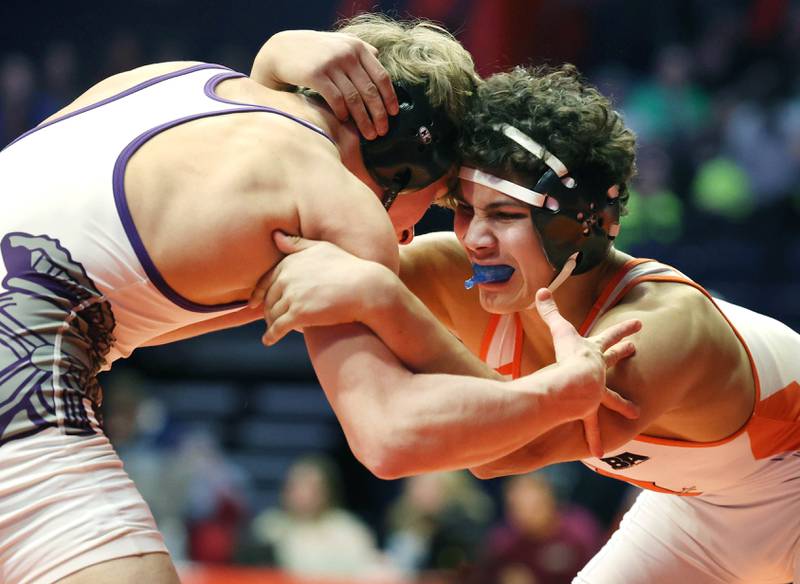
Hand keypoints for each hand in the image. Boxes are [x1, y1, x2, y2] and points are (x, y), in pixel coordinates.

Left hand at [249, 231, 392, 344]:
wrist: (367, 289)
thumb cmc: (349, 267)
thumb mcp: (323, 248)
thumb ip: (298, 244)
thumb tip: (275, 235)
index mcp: (290, 262)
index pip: (267, 279)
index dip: (259, 292)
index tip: (255, 301)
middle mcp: (287, 277)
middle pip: (269, 298)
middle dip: (267, 310)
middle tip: (269, 319)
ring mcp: (292, 296)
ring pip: (272, 314)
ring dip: (271, 323)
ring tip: (273, 329)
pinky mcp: (299, 314)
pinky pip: (278, 328)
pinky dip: (271, 335)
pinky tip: (269, 341)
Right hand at [252, 30, 398, 138]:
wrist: (282, 50)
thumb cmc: (314, 51)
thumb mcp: (338, 43)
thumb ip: (358, 49)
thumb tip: (379, 56)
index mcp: (357, 47)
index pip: (381, 76)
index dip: (390, 97)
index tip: (394, 114)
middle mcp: (347, 54)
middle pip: (370, 90)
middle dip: (379, 114)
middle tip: (382, 131)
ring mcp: (331, 63)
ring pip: (354, 99)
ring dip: (364, 120)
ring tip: (368, 134)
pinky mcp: (315, 74)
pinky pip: (336, 99)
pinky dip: (343, 113)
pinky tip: (345, 122)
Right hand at [535, 288, 640, 457]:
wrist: (576, 382)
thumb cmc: (568, 355)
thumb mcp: (559, 329)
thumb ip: (550, 311)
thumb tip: (540, 289)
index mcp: (593, 352)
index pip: (611, 336)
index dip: (624, 329)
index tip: (638, 325)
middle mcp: (599, 371)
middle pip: (614, 360)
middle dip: (624, 353)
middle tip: (636, 350)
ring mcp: (597, 391)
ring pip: (613, 398)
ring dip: (623, 405)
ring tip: (636, 413)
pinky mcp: (590, 410)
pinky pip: (592, 427)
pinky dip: (594, 439)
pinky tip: (598, 452)